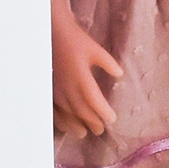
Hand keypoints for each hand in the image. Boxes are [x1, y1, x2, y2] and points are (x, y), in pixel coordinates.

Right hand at [52, 16, 123, 138]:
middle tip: (100, 130)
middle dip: (91, 122)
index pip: (94, 100)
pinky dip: (60, 120)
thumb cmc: (76, 40)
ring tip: (83, 133)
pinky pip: (53, 109)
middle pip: (81, 111)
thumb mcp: (96, 50)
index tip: (112, 119)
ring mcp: (56, 90)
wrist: (52, 34)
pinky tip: (65, 127)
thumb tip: (120, 75)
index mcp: (81, 77)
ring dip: (75, 125)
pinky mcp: (48, 90)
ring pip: (66, 113)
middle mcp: (68, 87)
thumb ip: (109, 64)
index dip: (103, 112)